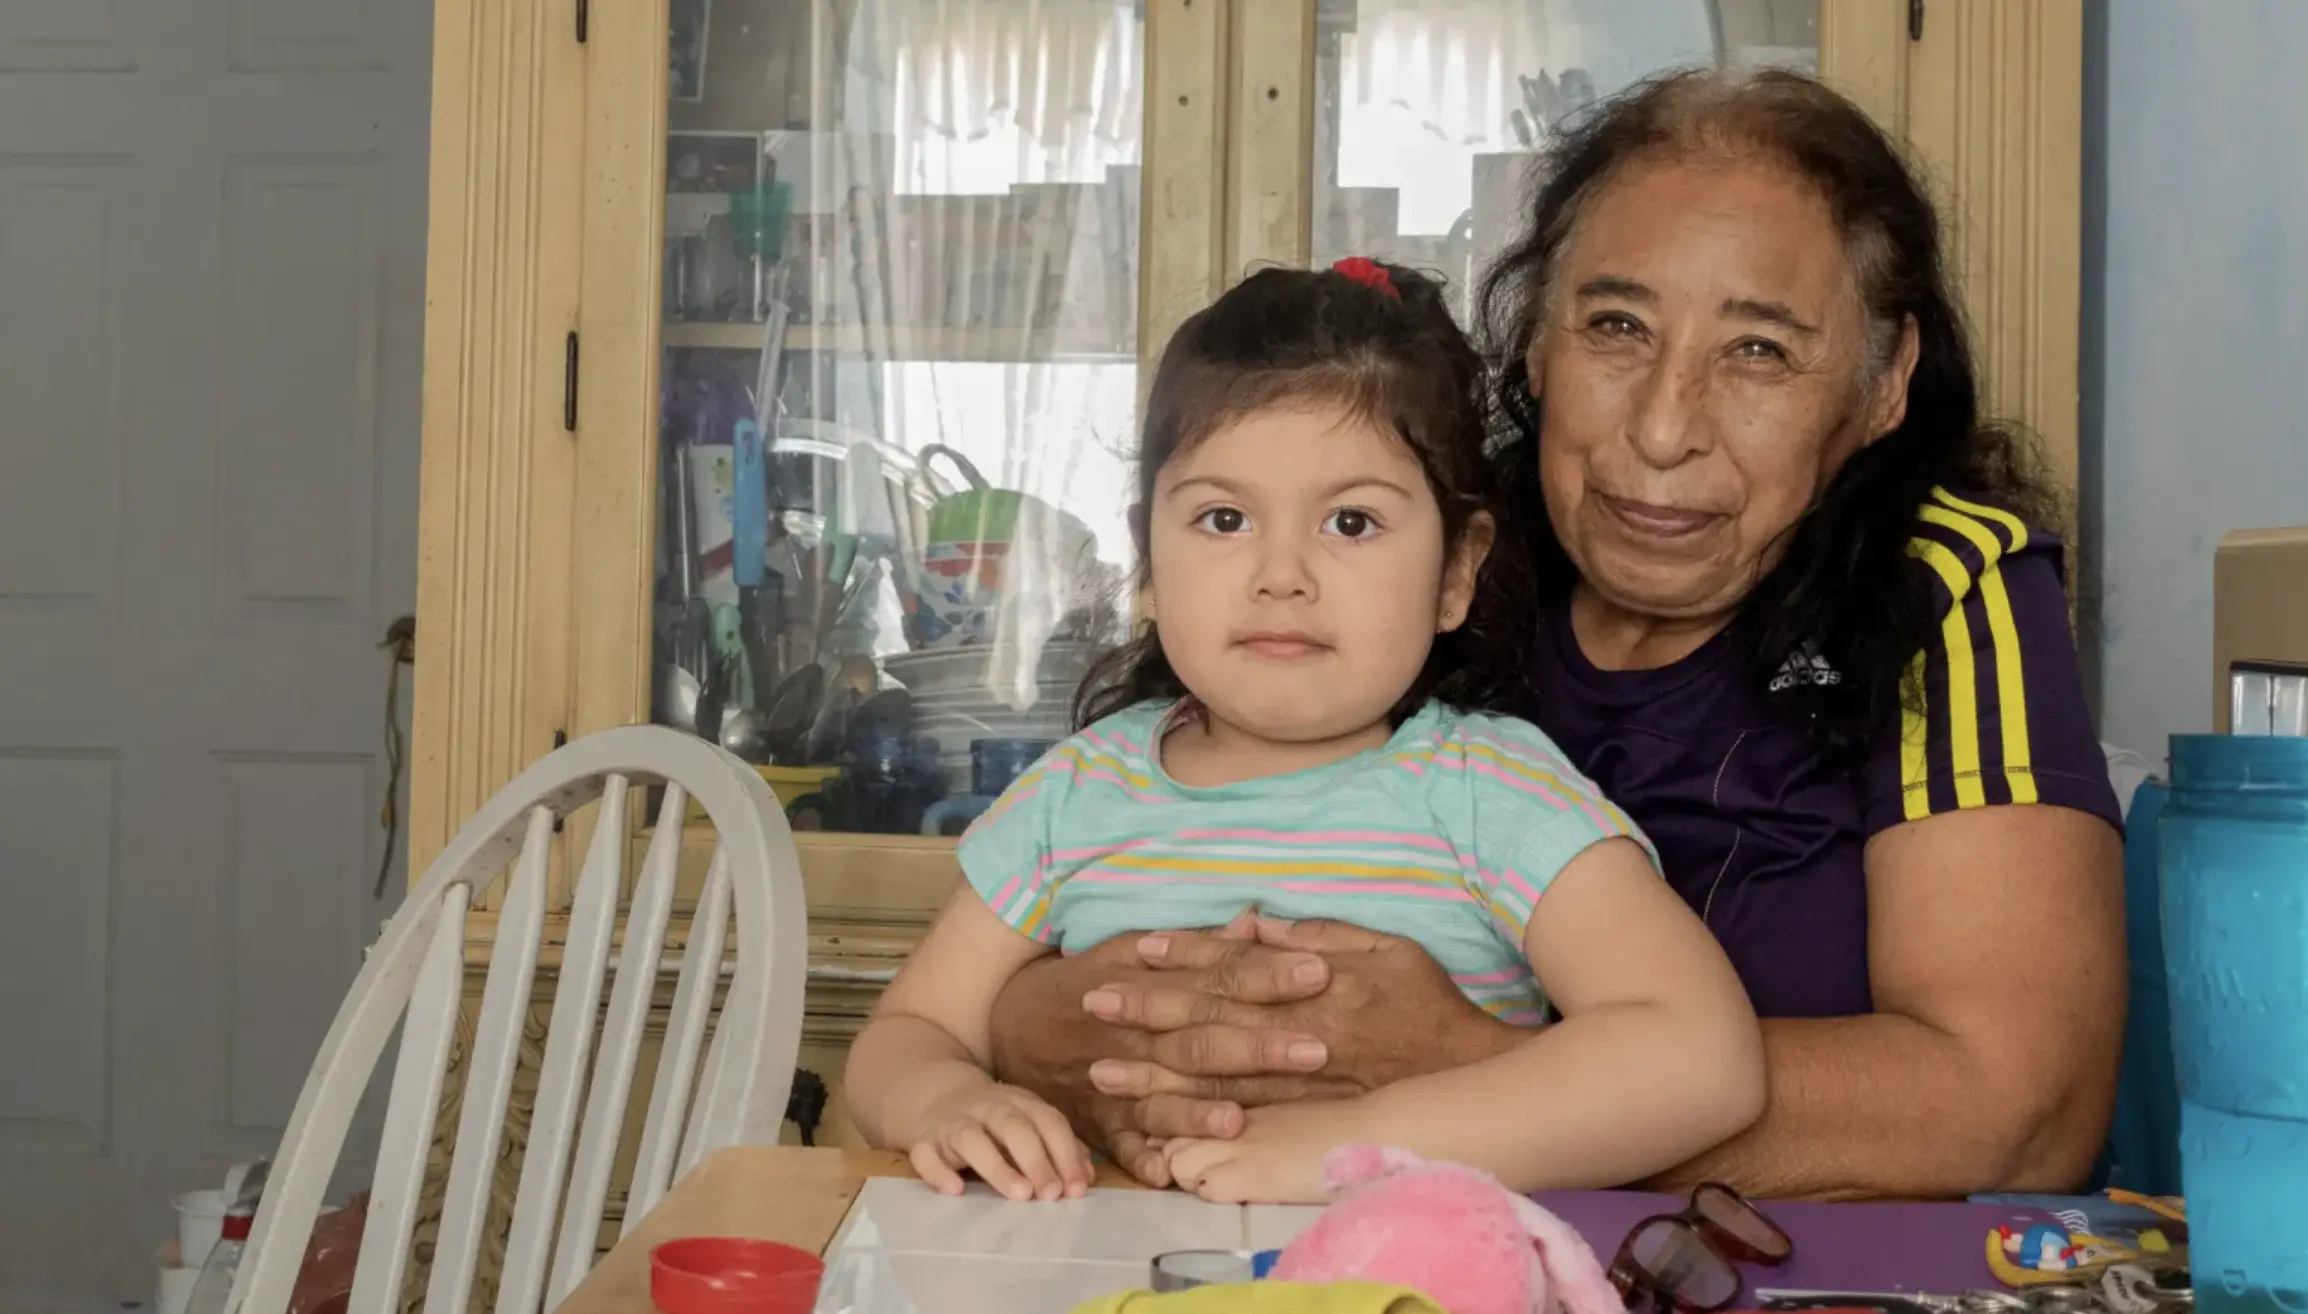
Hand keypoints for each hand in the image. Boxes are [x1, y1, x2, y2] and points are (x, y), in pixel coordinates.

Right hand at [906, 1083, 1093, 1201]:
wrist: (938, 1096)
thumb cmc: (996, 1122)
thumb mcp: (1030, 1124)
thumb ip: (1060, 1148)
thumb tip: (1085, 1178)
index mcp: (1020, 1103)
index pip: (1048, 1122)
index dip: (1064, 1154)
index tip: (1075, 1190)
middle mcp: (987, 1108)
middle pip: (1013, 1127)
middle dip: (1036, 1160)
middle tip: (1051, 1194)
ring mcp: (952, 1123)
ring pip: (971, 1138)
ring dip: (997, 1166)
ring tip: (1019, 1195)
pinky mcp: (923, 1141)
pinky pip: (926, 1155)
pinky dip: (938, 1172)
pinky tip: (955, 1190)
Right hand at [986, 912, 1346, 1186]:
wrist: (1005, 1024)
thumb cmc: (1083, 981)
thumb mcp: (1127, 948)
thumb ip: (1193, 944)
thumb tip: (1253, 923)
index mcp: (1150, 987)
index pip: (1216, 980)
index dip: (1265, 976)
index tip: (1318, 972)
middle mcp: (1135, 1037)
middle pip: (1201, 1041)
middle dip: (1257, 1047)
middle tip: (1315, 1049)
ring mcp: (1114, 1083)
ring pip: (1162, 1098)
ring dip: (1198, 1111)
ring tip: (1241, 1118)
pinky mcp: (1097, 1122)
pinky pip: (1118, 1144)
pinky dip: (1140, 1158)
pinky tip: (1168, 1173)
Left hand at [1086, 915, 1516, 1139]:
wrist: (1472, 1074)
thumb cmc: (1428, 1002)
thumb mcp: (1385, 947)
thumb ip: (1317, 934)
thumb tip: (1251, 923)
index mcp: (1318, 984)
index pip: (1237, 967)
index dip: (1184, 957)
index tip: (1137, 950)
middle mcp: (1303, 1034)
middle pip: (1213, 1023)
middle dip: (1150, 1014)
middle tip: (1094, 1004)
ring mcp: (1301, 1084)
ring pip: (1215, 1080)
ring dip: (1156, 1077)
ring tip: (1103, 1074)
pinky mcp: (1304, 1120)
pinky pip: (1240, 1124)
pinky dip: (1197, 1129)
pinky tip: (1155, 1132)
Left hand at [1162, 1103, 1356, 1204]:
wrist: (1376, 1130)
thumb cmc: (1344, 1129)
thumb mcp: (1291, 1122)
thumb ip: (1262, 1131)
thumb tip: (1252, 1146)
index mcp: (1241, 1110)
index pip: (1183, 1119)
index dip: (1181, 1141)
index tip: (1188, 1154)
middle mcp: (1232, 1123)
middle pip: (1170, 1138)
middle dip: (1176, 1160)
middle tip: (1199, 1176)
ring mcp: (1241, 1148)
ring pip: (1179, 1163)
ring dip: (1190, 1180)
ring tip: (1218, 1188)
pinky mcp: (1255, 1174)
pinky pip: (1207, 1187)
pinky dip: (1211, 1196)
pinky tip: (1234, 1197)